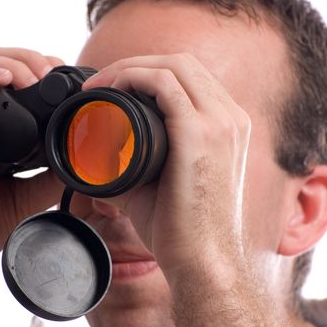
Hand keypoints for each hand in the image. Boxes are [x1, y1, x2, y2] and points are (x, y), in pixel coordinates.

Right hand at [0, 47, 65, 278]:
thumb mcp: (22, 197)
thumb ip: (49, 178)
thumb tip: (79, 158)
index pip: (12, 77)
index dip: (38, 67)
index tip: (63, 74)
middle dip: (29, 59)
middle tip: (53, 73)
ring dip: (8, 62)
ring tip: (34, 78)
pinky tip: (2, 81)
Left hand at [82, 53, 250, 281]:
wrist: (203, 262)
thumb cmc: (181, 229)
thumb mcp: (159, 186)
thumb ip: (134, 165)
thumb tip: (95, 160)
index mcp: (227, 127)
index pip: (190, 78)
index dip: (149, 73)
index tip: (113, 89)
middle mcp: (231, 118)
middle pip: (181, 63)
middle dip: (136, 64)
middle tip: (101, 84)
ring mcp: (221, 122)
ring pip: (173, 65)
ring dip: (130, 67)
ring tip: (100, 86)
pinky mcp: (201, 133)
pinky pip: (164, 83)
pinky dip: (132, 77)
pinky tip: (109, 91)